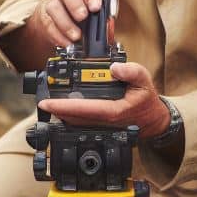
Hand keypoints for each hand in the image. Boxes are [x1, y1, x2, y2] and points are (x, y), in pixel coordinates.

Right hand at [34, 0, 123, 46]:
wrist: (66, 20)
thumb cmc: (90, 7)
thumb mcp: (104, 0)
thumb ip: (110, 1)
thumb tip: (112, 12)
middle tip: (91, 11)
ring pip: (55, 2)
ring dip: (67, 19)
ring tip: (78, 34)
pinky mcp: (46, 14)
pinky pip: (49, 21)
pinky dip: (60, 33)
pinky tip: (70, 41)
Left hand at [39, 61, 170, 138]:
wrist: (153, 119)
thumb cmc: (146, 99)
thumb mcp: (144, 79)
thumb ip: (131, 71)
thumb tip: (114, 67)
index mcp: (114, 111)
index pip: (84, 109)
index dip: (63, 106)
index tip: (48, 102)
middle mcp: (106, 123)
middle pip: (74, 119)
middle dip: (56, 110)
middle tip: (43, 101)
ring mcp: (102, 128)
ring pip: (75, 124)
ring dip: (61, 115)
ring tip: (49, 104)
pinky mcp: (100, 129)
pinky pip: (81, 124)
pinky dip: (69, 117)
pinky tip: (62, 110)